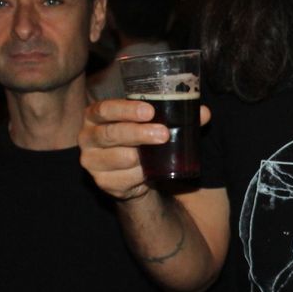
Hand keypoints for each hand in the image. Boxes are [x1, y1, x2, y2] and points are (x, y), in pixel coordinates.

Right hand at [78, 98, 211, 201]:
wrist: (133, 173)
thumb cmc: (140, 139)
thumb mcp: (153, 124)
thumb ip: (177, 116)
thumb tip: (205, 113)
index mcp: (95, 115)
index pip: (105, 109)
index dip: (125, 109)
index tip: (149, 111)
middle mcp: (87, 137)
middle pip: (110, 134)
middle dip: (138, 133)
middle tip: (163, 133)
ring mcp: (91, 161)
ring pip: (117, 158)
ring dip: (140, 156)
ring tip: (158, 152)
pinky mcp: (101, 182)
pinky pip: (122, 179)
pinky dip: (137, 175)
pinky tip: (146, 171)